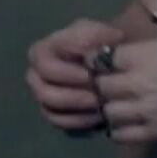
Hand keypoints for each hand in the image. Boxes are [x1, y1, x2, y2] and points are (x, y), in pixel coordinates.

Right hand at [26, 18, 123, 134]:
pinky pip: (62, 125)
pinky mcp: (59, 115)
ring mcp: (47, 97)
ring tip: (101, 107)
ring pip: (49, 111)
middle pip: (42, 92)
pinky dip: (80, 122)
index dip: (63, 71)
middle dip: (71, 96)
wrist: (117, 61)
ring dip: (77, 111)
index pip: (41, 62)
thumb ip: (93, 38)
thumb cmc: (106, 43)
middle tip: (97, 96)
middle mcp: (39, 76)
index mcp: (44, 51)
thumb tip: (89, 56)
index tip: (90, 74)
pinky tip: (99, 117)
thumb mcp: (102, 32)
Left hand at [93, 7, 156, 143]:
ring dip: (109, 108)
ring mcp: (144, 110)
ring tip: (118, 104)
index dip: (101, 59)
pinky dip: (119, 130)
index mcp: (140, 56)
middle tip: (111, 83)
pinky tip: (126, 123)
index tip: (107, 60)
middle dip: (102, 84)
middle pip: (100, 86)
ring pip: (107, 113)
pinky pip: (121, 135)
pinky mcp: (154, 132)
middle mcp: (136, 83)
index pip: (101, 58)